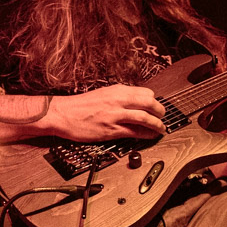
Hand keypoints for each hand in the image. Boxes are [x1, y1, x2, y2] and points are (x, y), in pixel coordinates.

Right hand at [48, 84, 166, 140]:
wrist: (63, 114)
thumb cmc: (80, 106)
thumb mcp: (103, 94)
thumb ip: (119, 97)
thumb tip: (134, 103)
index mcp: (117, 90)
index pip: (145, 92)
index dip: (154, 100)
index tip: (156, 106)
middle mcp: (118, 100)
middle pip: (149, 102)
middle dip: (160, 110)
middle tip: (163, 116)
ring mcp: (116, 115)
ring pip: (145, 118)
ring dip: (157, 124)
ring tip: (161, 128)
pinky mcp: (112, 130)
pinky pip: (135, 132)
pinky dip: (146, 134)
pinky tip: (151, 136)